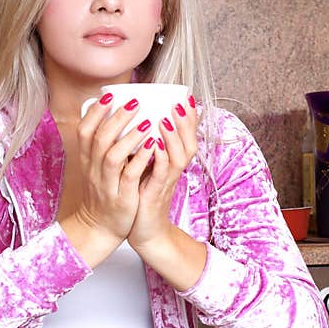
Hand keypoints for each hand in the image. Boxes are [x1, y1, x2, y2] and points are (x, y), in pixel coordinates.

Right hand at [59, 94, 155, 266]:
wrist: (98, 228)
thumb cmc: (103, 193)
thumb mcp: (98, 168)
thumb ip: (104, 146)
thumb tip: (114, 120)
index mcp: (88, 161)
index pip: (84, 131)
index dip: (95, 113)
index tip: (109, 96)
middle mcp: (94, 170)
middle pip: (100, 139)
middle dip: (116, 118)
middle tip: (135, 102)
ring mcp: (106, 184)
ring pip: (112, 156)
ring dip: (129, 137)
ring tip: (147, 122)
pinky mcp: (121, 198)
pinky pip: (129, 176)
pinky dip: (140, 160)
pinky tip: (153, 147)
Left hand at [128, 97, 199, 252]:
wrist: (144, 231)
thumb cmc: (143, 197)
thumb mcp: (147, 168)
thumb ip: (147, 149)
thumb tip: (140, 125)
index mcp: (171, 163)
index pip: (186, 136)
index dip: (188, 118)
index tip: (186, 97)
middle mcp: (173, 171)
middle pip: (189, 143)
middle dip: (186, 122)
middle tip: (180, 102)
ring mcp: (167, 182)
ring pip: (178, 157)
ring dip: (173, 137)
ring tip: (167, 119)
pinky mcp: (156, 194)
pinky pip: (162, 175)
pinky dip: (160, 159)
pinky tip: (154, 146)